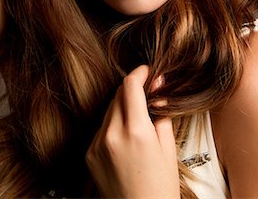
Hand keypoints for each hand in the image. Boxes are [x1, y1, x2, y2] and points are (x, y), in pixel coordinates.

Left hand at [85, 65, 179, 197]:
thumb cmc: (159, 187)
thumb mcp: (168, 147)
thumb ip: (161, 113)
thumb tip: (158, 88)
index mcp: (135, 131)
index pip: (130, 85)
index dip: (140, 72)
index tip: (147, 71)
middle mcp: (112, 135)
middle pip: (118, 94)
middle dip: (133, 89)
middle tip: (147, 93)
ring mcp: (97, 144)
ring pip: (109, 109)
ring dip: (123, 106)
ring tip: (138, 120)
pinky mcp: (90, 153)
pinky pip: (102, 127)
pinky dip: (114, 124)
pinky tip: (126, 137)